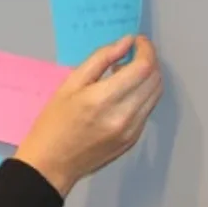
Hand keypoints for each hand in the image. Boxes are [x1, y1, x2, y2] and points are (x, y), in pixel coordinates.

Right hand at [14, 35, 163, 197]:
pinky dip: (142, 95)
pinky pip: (147, 110)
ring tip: (125, 74)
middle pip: (154, 80)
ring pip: (155, 94)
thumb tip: (125, 43)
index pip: (143, 68)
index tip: (138, 42)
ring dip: (148, 78)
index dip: (146, 50)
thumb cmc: (53, 122)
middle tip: (132, 55)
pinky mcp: (134, 139)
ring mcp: (133, 130)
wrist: (52, 163)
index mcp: (104, 99)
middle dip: (149, 61)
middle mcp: (124, 115)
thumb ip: (100, 60)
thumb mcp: (69, 85)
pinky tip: (122, 94)